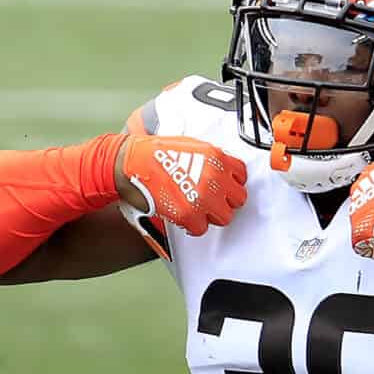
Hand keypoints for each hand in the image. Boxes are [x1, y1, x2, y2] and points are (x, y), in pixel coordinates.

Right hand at [115, 133, 246, 236]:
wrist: (131, 163)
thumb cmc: (155, 153)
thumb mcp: (191, 145)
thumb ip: (211, 159)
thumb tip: (222, 171)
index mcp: (216, 156)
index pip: (242, 175)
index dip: (231, 183)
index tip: (223, 187)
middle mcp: (213, 176)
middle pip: (238, 199)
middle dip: (225, 201)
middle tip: (211, 201)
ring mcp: (202, 197)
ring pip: (224, 217)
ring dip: (211, 216)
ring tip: (197, 210)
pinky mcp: (188, 214)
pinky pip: (201, 229)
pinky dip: (192, 226)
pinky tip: (182, 216)